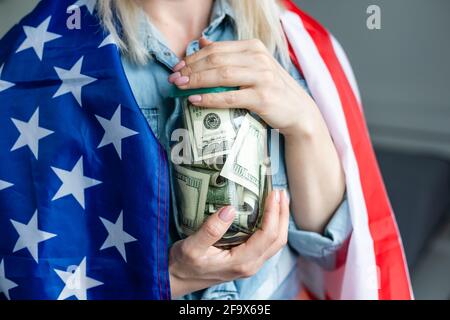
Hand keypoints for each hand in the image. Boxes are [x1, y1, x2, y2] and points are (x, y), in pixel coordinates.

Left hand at [168, 38, 316, 136]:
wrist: (299, 112)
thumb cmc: (273, 90)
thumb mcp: (254, 66)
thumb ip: (229, 54)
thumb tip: (203, 42)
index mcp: (254, 48)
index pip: (216, 49)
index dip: (193, 57)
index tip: (177, 67)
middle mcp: (258, 58)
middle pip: (216, 60)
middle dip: (190, 69)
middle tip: (174, 79)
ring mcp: (262, 77)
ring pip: (221, 75)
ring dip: (196, 81)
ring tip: (180, 87)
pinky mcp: (262, 97)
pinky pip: (230, 97)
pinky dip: (209, 98)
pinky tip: (195, 100)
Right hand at [169, 190, 289, 297]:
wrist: (176, 280)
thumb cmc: (183, 265)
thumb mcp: (191, 246)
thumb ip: (210, 230)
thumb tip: (230, 209)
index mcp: (240, 262)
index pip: (267, 236)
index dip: (273, 213)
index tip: (273, 193)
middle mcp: (250, 265)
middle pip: (278, 239)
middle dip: (282, 214)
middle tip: (280, 192)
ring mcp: (249, 264)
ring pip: (275, 243)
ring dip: (279, 220)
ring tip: (278, 199)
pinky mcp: (246, 261)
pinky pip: (266, 243)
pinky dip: (272, 226)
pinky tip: (267, 213)